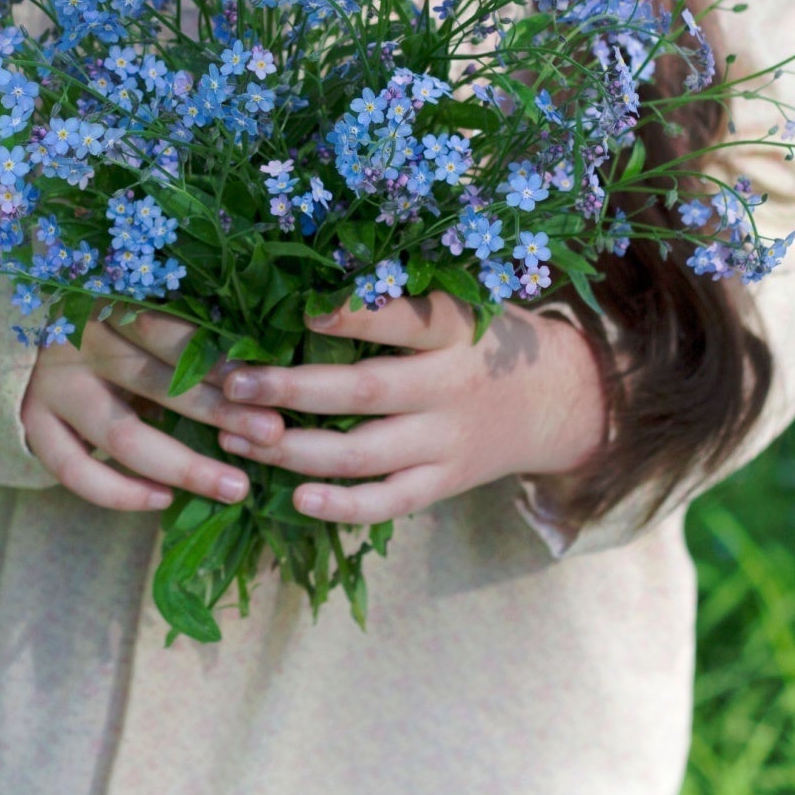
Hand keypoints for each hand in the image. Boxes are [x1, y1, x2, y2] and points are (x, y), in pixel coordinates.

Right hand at [22, 312, 285, 510]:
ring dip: (183, 464)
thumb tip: (249, 365)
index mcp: (105, 302)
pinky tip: (163, 499)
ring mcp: (50, 388)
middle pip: (157, 381)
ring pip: (121, 433)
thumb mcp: (123, 306)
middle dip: (219, 410)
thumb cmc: (89, 316)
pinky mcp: (28, 424)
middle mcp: (77, 344)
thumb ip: (170, 331)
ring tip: (234, 487)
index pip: (170, 331)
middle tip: (272, 433)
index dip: (218, 359)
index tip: (268, 381)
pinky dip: (119, 491)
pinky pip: (73, 469)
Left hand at [215, 294, 607, 524]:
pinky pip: (389, 503)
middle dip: (292, 390)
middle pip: (364, 392)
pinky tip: (295, 499)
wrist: (558, 401)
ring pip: (363, 454)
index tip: (302, 310)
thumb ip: (402, 301)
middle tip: (235, 386)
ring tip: (239, 440)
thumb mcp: (462, 305)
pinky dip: (342, 507)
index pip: (404, 318)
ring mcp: (446, 441)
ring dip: (295, 451)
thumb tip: (307, 286)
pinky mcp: (444, 483)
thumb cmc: (485, 341)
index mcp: (454, 331)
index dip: (354, 315)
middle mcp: (449, 387)